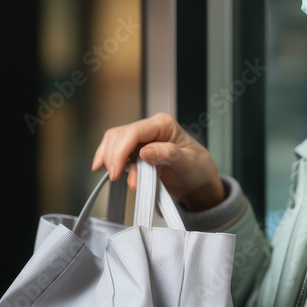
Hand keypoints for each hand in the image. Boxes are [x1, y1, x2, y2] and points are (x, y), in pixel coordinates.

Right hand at [91, 112, 226, 210]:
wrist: (199, 182)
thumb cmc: (197, 168)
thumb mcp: (188, 162)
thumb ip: (168, 154)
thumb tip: (144, 152)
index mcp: (163, 124)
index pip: (134, 132)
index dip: (120, 151)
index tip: (116, 170)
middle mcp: (150, 129)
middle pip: (119, 136)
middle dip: (114, 157)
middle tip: (115, 176)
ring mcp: (142, 140)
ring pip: (114, 143)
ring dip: (113, 162)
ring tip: (122, 179)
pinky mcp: (136, 151)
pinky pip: (116, 153)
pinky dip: (111, 162)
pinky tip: (107, 170)